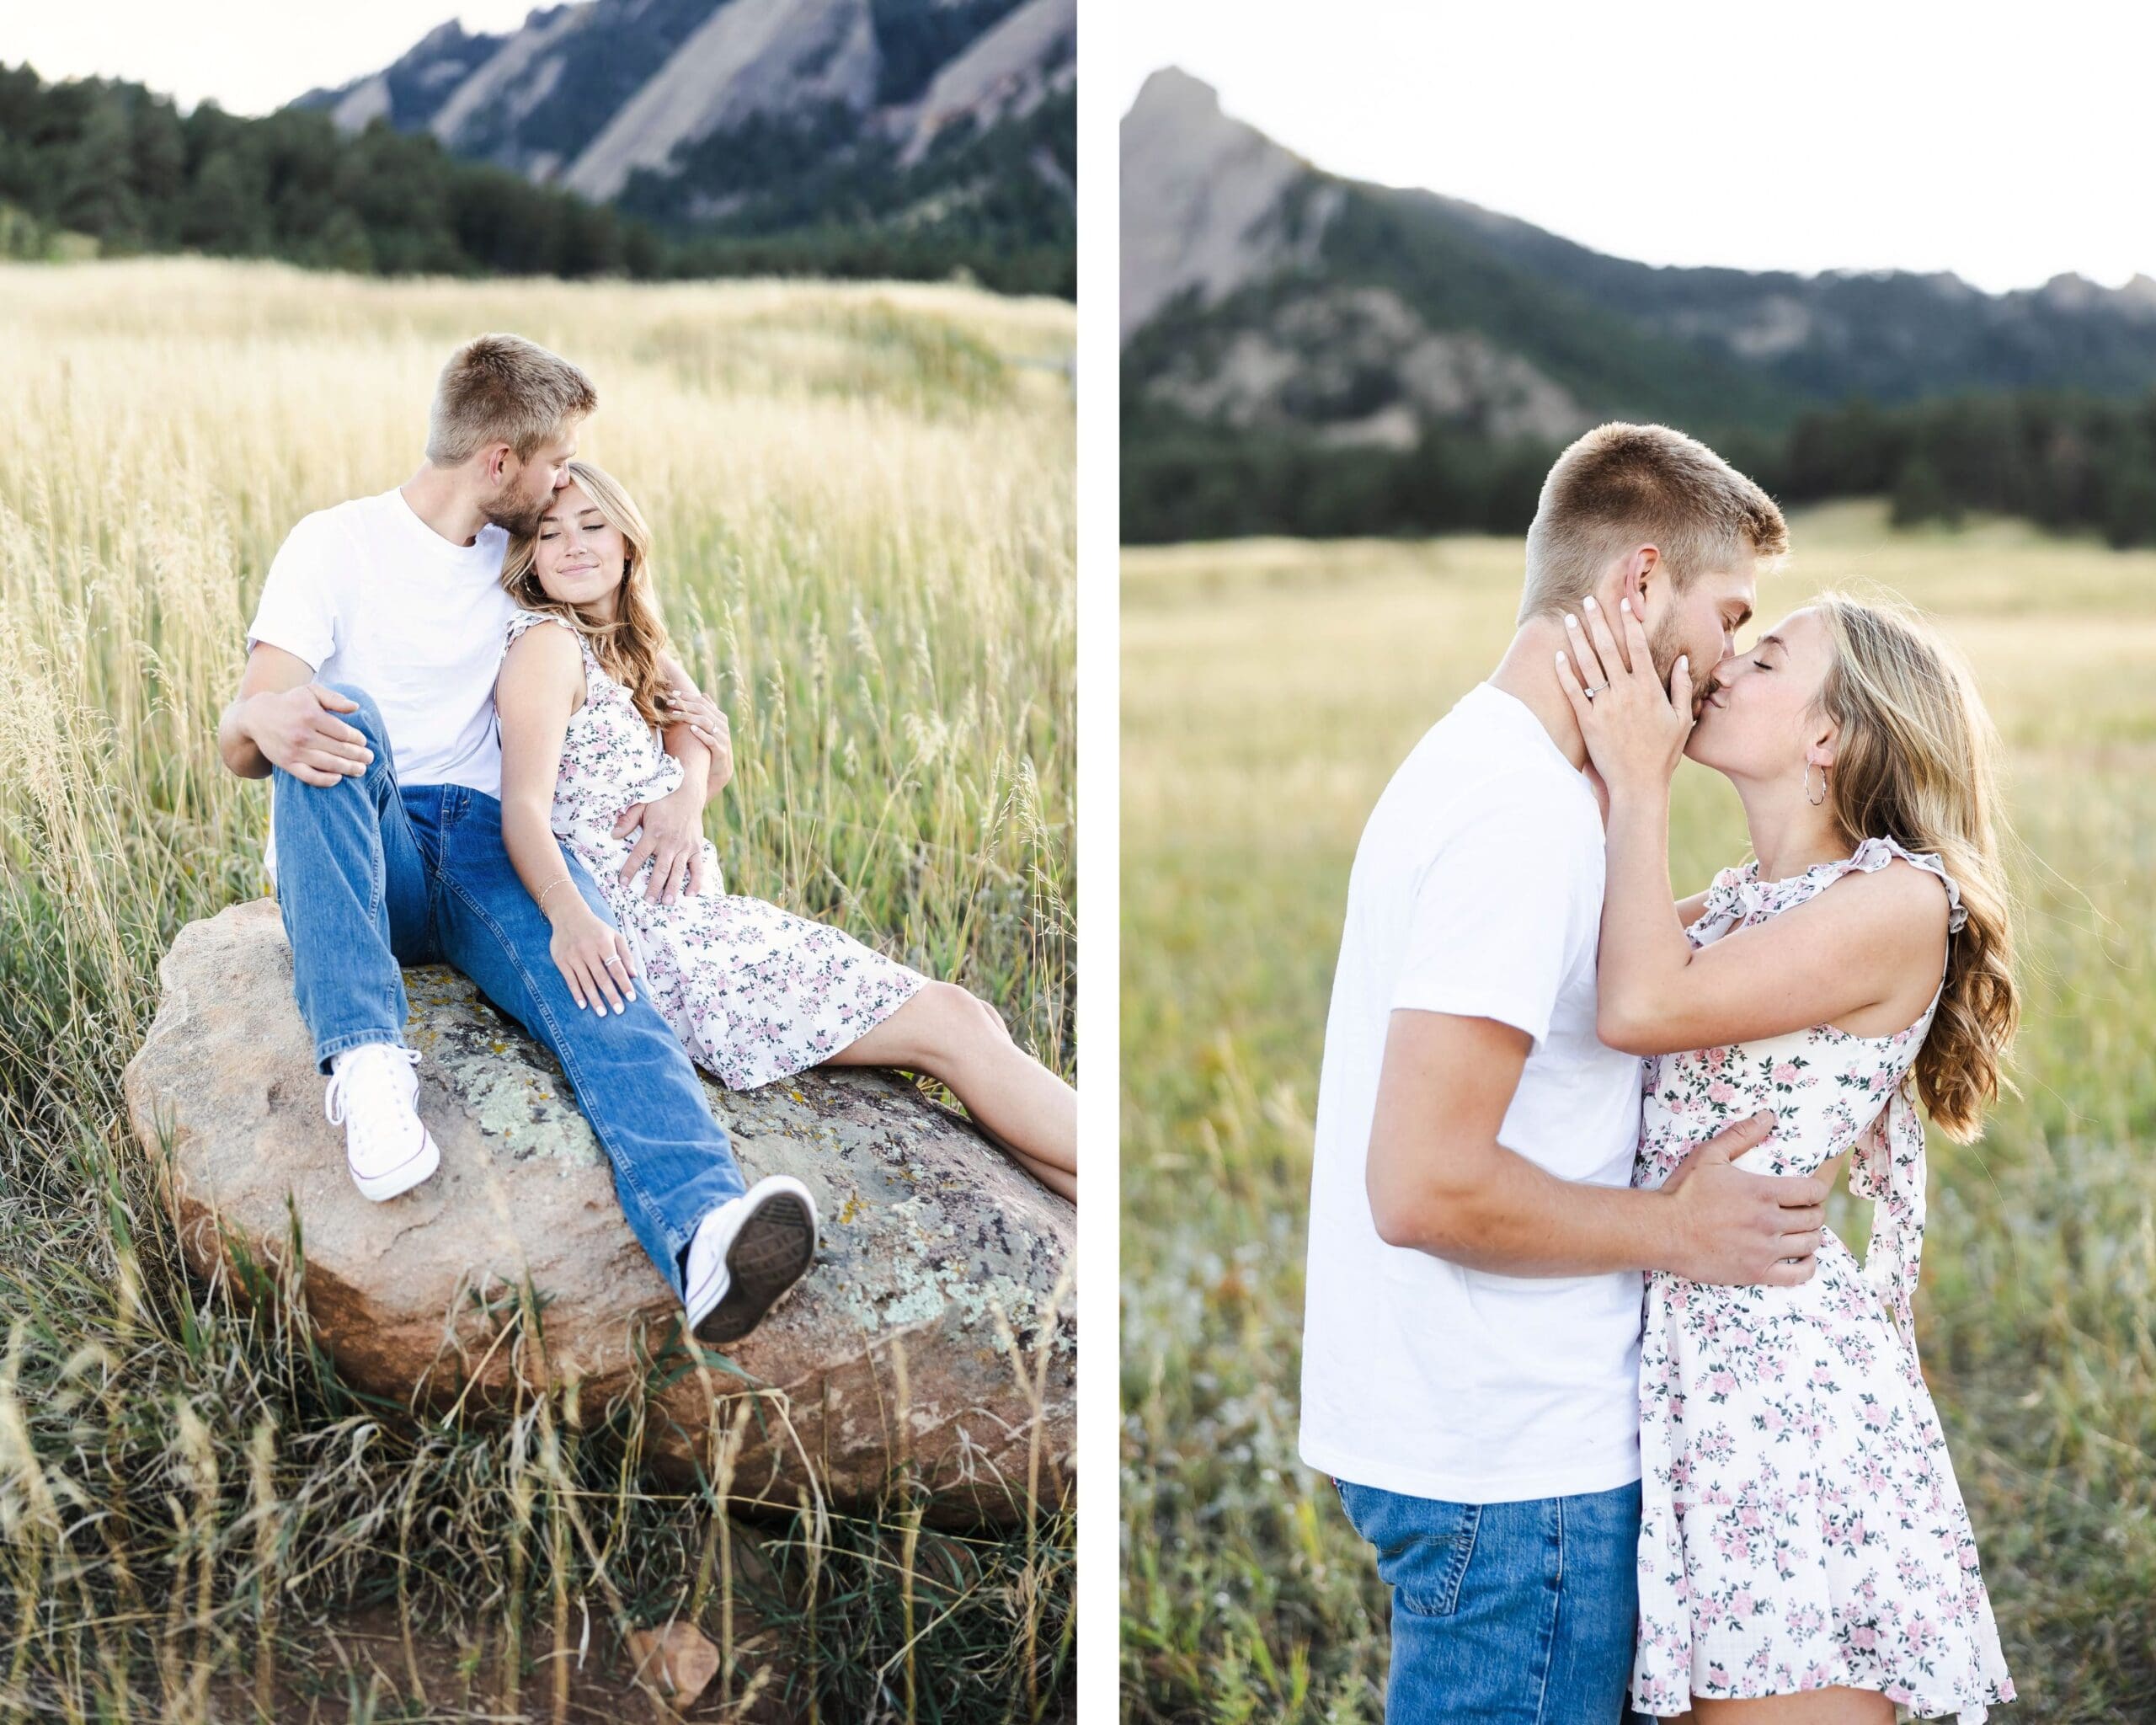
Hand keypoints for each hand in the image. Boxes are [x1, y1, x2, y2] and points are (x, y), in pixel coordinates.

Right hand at [249, 684, 372, 785]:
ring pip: (329, 764)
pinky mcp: (286, 764)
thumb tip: (356, 707)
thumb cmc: (291, 703)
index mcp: (311, 716)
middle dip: (358, 756)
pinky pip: (310, 777)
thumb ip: (334, 699)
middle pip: (339, 750)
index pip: (343, 733)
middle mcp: (303, 735)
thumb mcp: (311, 692)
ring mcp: (294, 751)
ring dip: (349, 769)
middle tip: (369, 758)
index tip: (363, 742)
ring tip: (361, 770)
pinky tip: (338, 778)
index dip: (357, 739)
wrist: (257, 716)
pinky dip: (326, 780)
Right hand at [548, 905, 640, 1014]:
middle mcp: (588, 950)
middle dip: (611, 995)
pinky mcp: (562, 961)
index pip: (616, 968)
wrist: (568, 916)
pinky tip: (583, 1005)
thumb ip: (625, 955)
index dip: (624, 983)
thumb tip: (634, 975)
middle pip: (601, 977)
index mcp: (604, 944)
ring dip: (594, 999)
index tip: (631, 998)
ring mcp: (573, 956)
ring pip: (586, 982)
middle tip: (619, 1011)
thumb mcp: (614, 936)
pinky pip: (570, 981)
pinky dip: (577, 994)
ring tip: (602, 1013)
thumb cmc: (596, 929)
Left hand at [610, 781, 707, 903]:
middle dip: (653, 887)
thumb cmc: (662, 799)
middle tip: (648, 901)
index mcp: (654, 833)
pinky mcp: (696, 848)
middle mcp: (670, 843)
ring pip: (678, 871)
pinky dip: (695, 881)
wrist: (688, 792)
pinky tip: (690, 894)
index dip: (630, 870)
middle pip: (660, 869)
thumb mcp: (642, 804)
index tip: (623, 884)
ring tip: (667, 902)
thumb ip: (628, 820)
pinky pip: (697, 868)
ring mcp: (684, 847)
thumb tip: (614, 835)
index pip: (639, 855)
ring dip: (672, 888)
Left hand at [660, 687, 731, 790]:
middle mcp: (722, 725)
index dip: (688, 696)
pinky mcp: (720, 750)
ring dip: (689, 717)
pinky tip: (691, 729)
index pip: (702, 702)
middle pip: (702, 709)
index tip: (673, 693)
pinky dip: (701, 733)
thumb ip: (708, 711)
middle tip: (669, 703)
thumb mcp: (711, 727)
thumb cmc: (711, 746)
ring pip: (705, 722)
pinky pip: (711, 739)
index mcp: (720, 717)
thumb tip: (704, 694)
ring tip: (674, 715)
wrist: (719, 770)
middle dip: (684, 705)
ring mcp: (722, 737)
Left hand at [1554, 595, 1693, 794]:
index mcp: (1650, 689)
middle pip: (1609, 648)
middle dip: (1598, 621)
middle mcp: (1626, 693)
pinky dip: (1565, 673)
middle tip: (1587, 600)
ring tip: (1570, 619)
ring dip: (1579, 640)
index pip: (1638, 647)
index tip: (1624, 602)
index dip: (1629, 622)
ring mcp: (1605, 706)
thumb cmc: (1663, 754)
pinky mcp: (1588, 721)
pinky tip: (1558, 656)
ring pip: (1589, 665)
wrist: (1639, 784)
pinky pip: (1574, 692)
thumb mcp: (1682, 720)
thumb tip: (1682, 659)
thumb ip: (1683, 687)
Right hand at [1660, 1111, 1827, 1286]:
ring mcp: (1764, 1250)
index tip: (1810, 1190)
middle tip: (1802, 1209)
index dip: (1817, 1189)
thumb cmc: (1683, 1191)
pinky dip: (1808, 1266)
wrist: (1662, 1231)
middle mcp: (1769, 1221)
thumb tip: (1768, 1116)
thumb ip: (1741, 1135)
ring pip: (1810, 1244)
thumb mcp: (1709, 1156)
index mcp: (1762, 1192)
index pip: (1812, 1191)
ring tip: (1800, 1231)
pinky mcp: (1756, 1273)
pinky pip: (1798, 1275)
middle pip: (1814, 1218)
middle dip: (1814, 1211)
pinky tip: (1804, 1259)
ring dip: (1810, 1235)